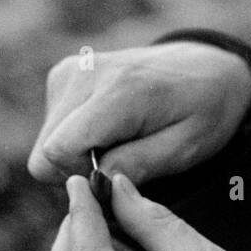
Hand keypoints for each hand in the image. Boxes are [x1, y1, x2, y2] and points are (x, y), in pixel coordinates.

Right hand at [27, 42, 250, 184]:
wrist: (205, 68)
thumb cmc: (203, 111)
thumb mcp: (186, 148)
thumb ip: (139, 165)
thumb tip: (94, 181)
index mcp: (120, 90)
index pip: (58, 150)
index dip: (82, 177)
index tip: (117, 176)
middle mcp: (87, 74)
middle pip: (45, 153)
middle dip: (78, 170)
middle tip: (123, 161)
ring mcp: (71, 71)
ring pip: (44, 144)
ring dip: (77, 155)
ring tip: (121, 142)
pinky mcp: (63, 74)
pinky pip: (51, 128)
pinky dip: (76, 138)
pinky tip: (109, 129)